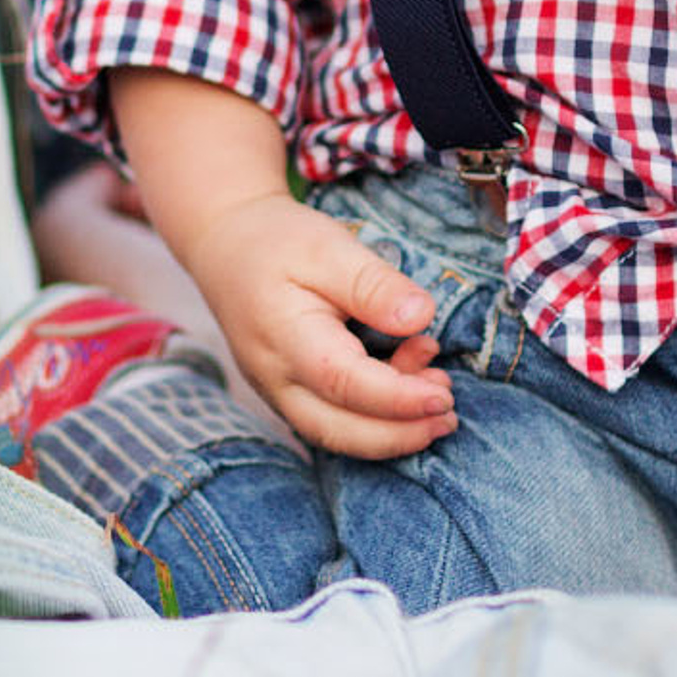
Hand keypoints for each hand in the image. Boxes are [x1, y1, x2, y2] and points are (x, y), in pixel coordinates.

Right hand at [180, 190, 456, 457]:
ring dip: (390, 431)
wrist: (227, 245)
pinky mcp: (287, 393)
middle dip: (400, 435)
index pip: (344, 384)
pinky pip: (330, 421)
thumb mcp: (329, 245)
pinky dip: (372, 418)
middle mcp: (275, 377)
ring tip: (438, 393)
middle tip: (449, 414)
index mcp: (284, 337)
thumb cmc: (277, 241)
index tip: (443, 395)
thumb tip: (420, 317)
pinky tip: (407, 384)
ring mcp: (277, 391)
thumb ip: (373, 284)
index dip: (398, 399)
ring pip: (335, 434)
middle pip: (338, 430)